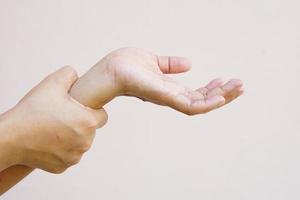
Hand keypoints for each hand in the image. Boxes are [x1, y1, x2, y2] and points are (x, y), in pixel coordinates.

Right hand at [0, 66, 107, 172]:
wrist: (11, 137)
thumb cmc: (32, 112)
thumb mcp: (52, 83)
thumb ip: (70, 74)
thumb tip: (77, 76)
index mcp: (88, 122)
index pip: (103, 116)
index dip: (92, 110)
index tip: (79, 109)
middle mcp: (85, 142)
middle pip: (90, 130)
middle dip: (80, 123)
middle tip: (62, 117)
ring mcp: (74, 156)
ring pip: (80, 143)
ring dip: (72, 137)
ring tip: (53, 129)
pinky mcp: (63, 166)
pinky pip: (68, 155)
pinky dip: (61, 149)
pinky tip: (48, 141)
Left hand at [71, 47, 243, 114]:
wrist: (109, 70)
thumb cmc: (126, 66)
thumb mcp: (154, 62)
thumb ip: (171, 65)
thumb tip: (190, 64)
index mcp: (170, 89)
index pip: (196, 94)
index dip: (212, 89)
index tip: (225, 79)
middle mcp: (171, 97)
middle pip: (202, 101)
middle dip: (223, 94)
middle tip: (241, 85)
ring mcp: (168, 99)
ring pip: (201, 105)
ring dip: (221, 98)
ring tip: (239, 88)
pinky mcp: (164, 98)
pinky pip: (189, 106)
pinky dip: (207, 103)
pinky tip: (221, 96)